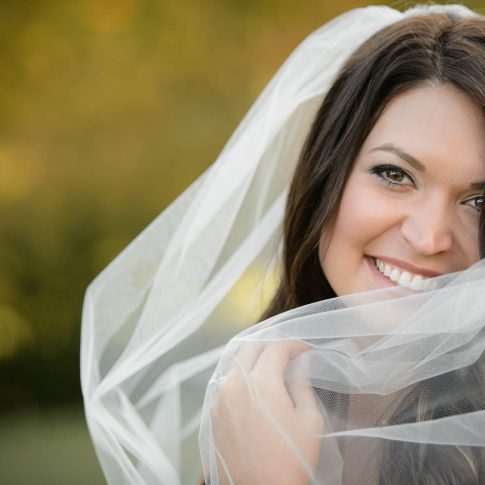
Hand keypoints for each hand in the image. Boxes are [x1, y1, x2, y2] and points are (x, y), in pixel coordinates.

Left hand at [210, 341, 322, 484]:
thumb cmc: (291, 458)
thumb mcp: (309, 420)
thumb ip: (302, 384)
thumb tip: (300, 364)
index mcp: (261, 382)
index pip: (276, 347)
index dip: (294, 344)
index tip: (306, 350)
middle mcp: (235, 384)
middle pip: (250, 347)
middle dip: (271, 345)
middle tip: (288, 354)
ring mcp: (220, 399)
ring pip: (235, 363)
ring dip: (253, 358)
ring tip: (272, 367)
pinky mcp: (213, 414)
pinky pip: (226, 382)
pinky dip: (241, 376)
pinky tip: (254, 386)